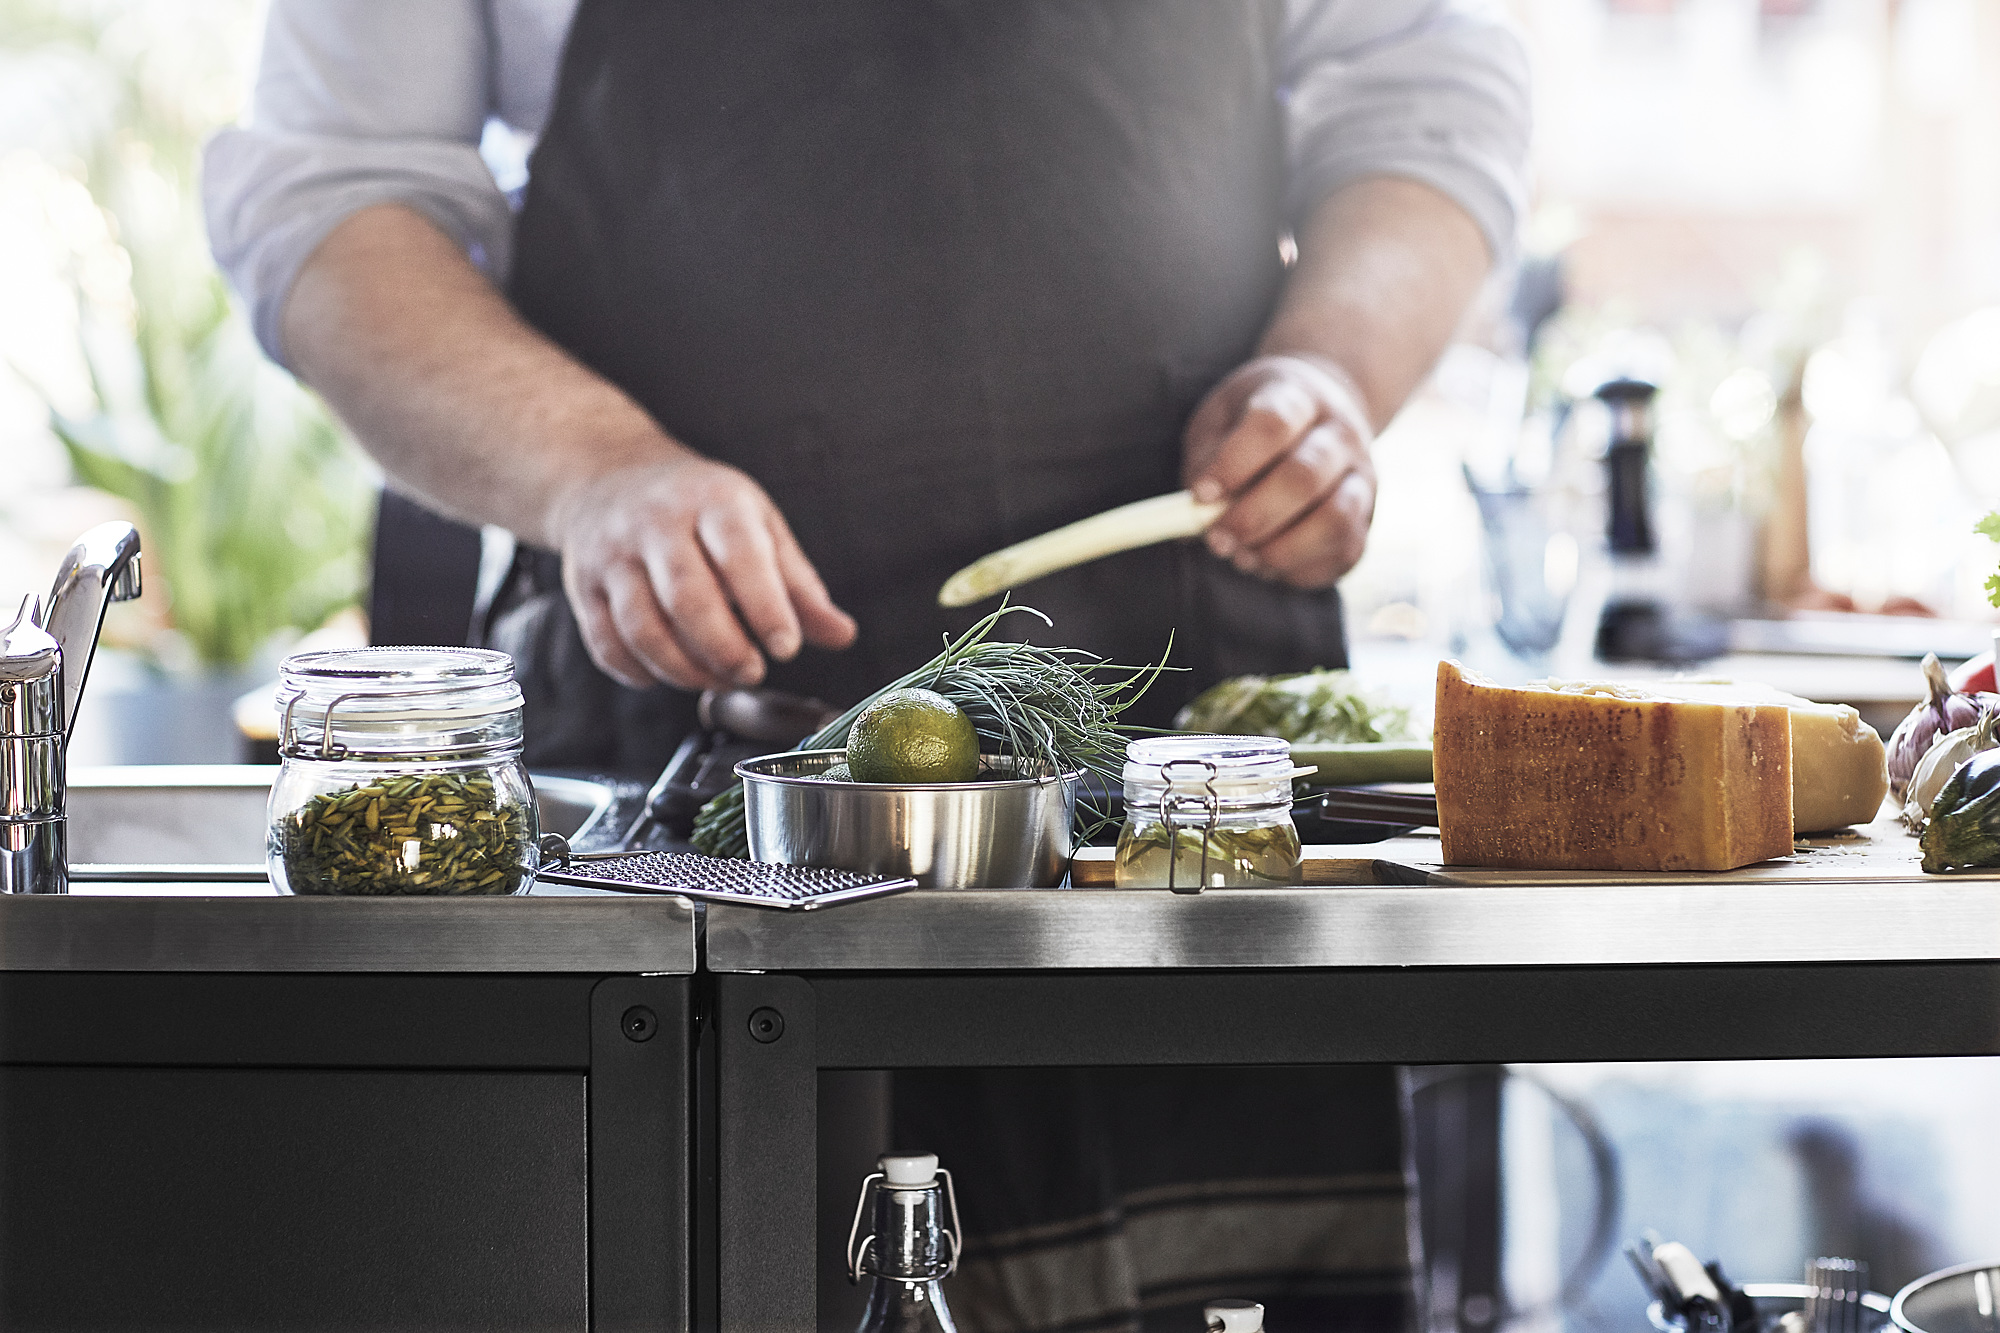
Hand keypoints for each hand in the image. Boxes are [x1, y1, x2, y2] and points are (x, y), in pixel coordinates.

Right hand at [548, 448, 856, 690]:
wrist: (608, 475)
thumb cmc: (698, 506)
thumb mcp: (757, 526)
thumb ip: (799, 586)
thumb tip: (841, 636)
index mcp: (712, 501)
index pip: (739, 555)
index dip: (765, 606)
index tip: (787, 647)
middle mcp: (656, 523)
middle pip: (687, 597)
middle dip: (724, 648)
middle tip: (751, 672)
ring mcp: (612, 555)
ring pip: (642, 627)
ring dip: (684, 669)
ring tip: (717, 679)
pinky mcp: (581, 585)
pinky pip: (606, 643)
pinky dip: (640, 671)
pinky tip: (669, 675)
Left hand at [1182, 354, 1377, 588]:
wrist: (1325, 414)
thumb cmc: (1257, 424)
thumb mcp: (1222, 419)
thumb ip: (1205, 459)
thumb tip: (1194, 515)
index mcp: (1300, 397)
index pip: (1272, 424)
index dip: (1233, 464)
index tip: (1200, 494)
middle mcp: (1342, 434)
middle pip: (1304, 477)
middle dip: (1253, 517)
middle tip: (1217, 540)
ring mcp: (1362, 477)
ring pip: (1335, 520)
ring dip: (1282, 549)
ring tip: (1243, 557)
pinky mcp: (1367, 519)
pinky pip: (1343, 552)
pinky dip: (1301, 568)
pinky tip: (1268, 563)